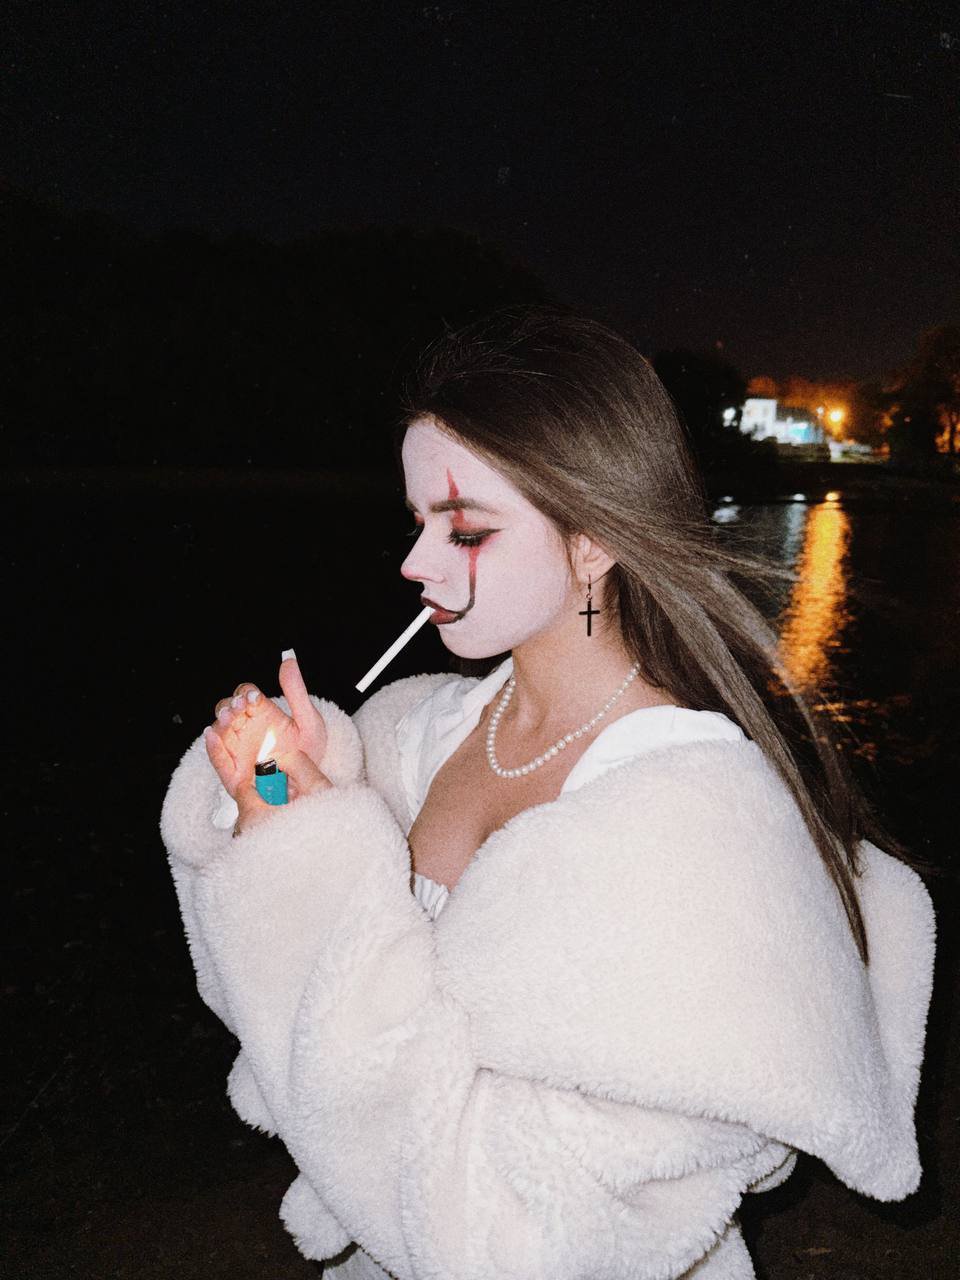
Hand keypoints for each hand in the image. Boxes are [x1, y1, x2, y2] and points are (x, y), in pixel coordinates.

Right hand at [204, 653, 330, 833]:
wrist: (312, 784)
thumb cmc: (309, 751)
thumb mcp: (309, 720)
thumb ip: (297, 691)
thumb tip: (288, 660)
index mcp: (262, 713)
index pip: (245, 695)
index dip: (246, 693)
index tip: (255, 697)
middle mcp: (246, 728)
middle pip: (227, 710)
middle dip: (231, 706)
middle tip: (241, 706)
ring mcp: (239, 748)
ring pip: (220, 731)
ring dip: (221, 722)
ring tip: (229, 718)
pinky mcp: (235, 771)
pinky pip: (218, 759)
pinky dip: (212, 748)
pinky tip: (212, 736)